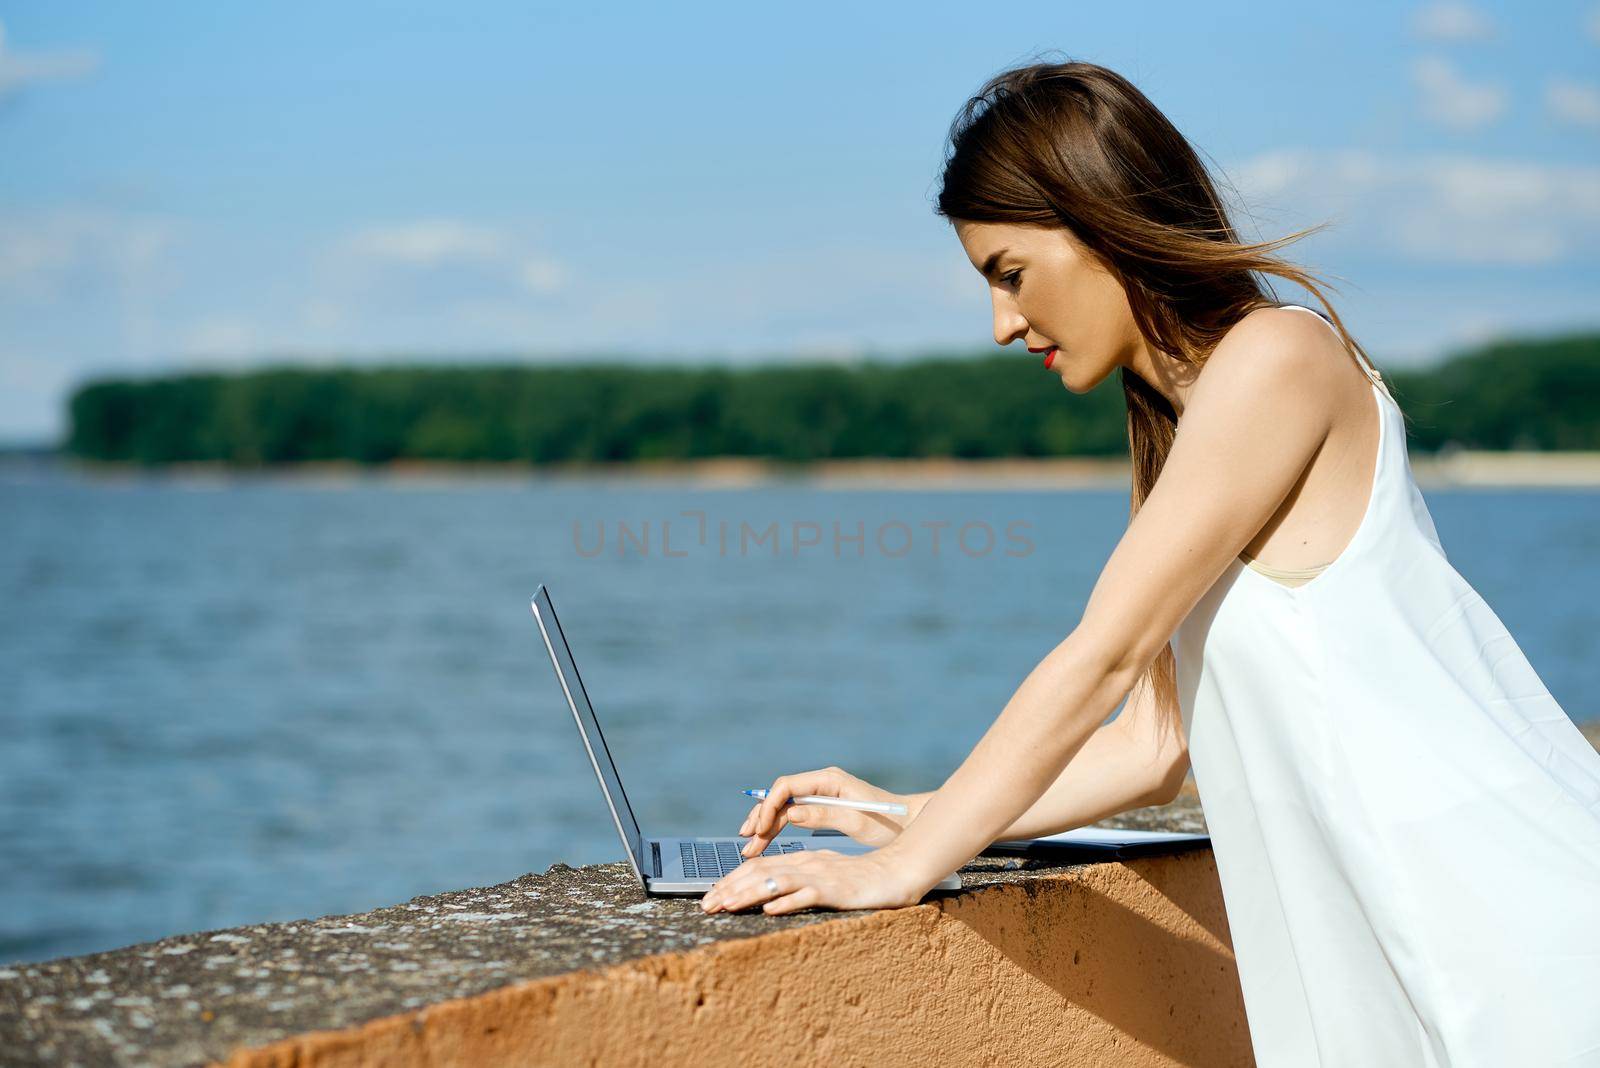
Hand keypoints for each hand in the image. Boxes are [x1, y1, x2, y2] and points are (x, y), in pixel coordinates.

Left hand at [700, 846, 930, 914]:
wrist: (897, 873)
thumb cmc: (861, 879)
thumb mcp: (825, 876)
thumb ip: (800, 881)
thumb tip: (771, 899)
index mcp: (802, 859)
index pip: (759, 867)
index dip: (732, 880)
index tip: (711, 897)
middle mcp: (807, 863)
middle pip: (761, 872)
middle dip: (730, 888)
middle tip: (706, 905)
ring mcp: (821, 875)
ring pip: (777, 881)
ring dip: (749, 894)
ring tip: (727, 906)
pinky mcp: (836, 889)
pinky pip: (808, 894)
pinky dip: (788, 901)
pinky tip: (770, 909)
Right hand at [737, 766, 923, 857]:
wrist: (907, 824)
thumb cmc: (887, 823)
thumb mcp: (857, 821)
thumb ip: (825, 815)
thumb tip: (792, 814)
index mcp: (829, 780)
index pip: (787, 786)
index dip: (769, 806)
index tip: (759, 829)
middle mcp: (821, 783)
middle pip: (780, 796)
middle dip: (761, 818)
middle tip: (748, 842)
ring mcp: (820, 794)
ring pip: (783, 806)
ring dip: (765, 824)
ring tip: (750, 846)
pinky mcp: (822, 807)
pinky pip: (792, 814)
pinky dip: (777, 827)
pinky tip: (765, 840)